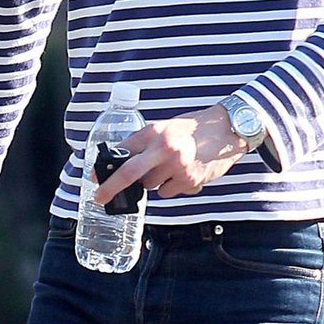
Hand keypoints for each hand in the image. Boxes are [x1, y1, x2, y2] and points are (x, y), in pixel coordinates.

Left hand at [94, 103, 248, 204]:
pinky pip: (168, 192)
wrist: (228, 130)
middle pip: (129, 173)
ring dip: (153, 181)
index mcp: (154, 131)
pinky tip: (184, 172)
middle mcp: (164, 148)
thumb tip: (123, 160)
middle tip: (100, 197)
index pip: (123, 151)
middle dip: (111, 188)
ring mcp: (177, 166)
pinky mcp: (189, 180)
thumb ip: (146, 142)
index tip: (95, 176)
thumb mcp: (166, 127)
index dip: (106, 166)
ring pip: (150, 185)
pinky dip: (171, 187)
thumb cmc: (195, 128)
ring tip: (170, 166)